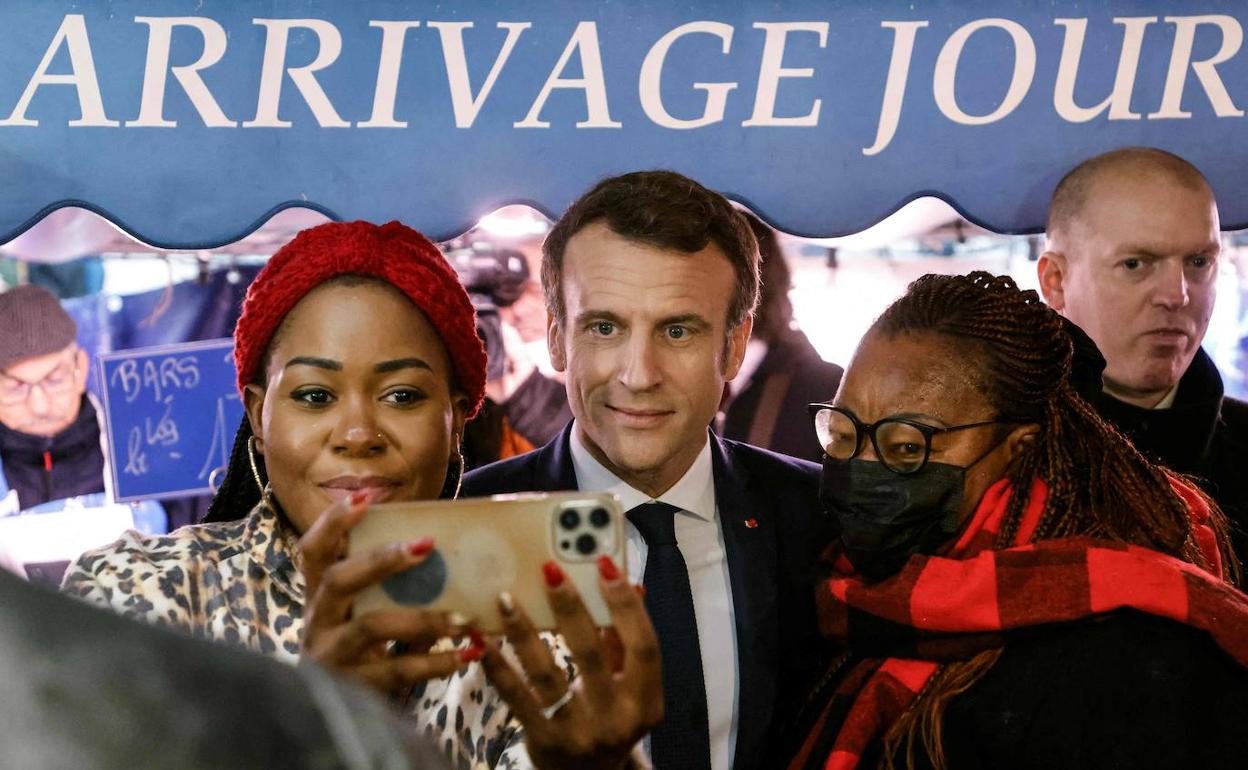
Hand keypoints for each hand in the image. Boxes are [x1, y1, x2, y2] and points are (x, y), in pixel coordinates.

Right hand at [298, 491, 483, 694]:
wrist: (336, 723)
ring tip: (463, 618)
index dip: (332, 523)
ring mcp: (330, 657)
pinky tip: (463, 656)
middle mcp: (317, 623)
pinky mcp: (352, 689)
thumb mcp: (371, 617)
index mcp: (320, 598)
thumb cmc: (365, 655)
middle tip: (427, 545)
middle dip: (382, 559)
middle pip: (338, 580)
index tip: (364, 498)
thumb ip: (396, 590)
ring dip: (422, 618)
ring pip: (371, 626)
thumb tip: (446, 551)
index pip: (313, 552)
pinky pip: (397, 670)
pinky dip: (434, 662)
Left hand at [482, 556, 662, 769]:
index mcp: (646, 701)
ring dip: (524, 632)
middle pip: (592, 653)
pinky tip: (485, 641)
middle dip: (569, 607)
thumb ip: (627, 641)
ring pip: (547, 674)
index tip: (605, 564)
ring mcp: (577, 733)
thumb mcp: (630, 687)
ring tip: (505, 598)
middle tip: (548, 569)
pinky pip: (516, 698)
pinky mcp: (542, 740)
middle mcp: (616, 719)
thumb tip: (633, 586)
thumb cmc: (610, 719)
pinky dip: (499, 667)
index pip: (644, 645)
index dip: (626, 604)